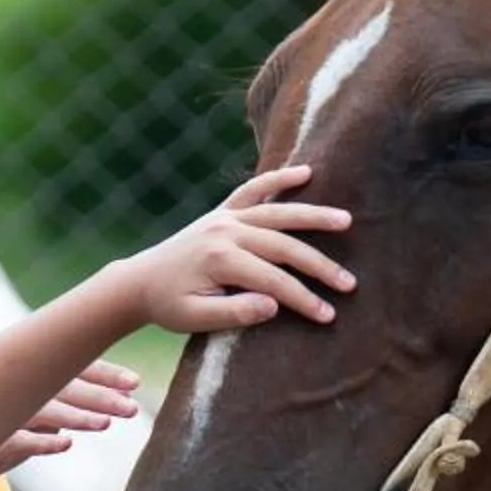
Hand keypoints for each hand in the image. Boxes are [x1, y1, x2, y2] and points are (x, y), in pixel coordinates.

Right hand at [0, 361, 141, 490]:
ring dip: (75, 416)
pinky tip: (65, 444)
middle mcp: (10, 391)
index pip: (68, 367)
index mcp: (24, 380)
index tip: (133, 382)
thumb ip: (58, 407)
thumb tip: (108, 405)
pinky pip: (17, 440)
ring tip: (105, 424)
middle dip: (99, 396)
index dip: (102, 373)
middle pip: (60, 386)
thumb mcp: (27, 421)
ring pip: (41, 409)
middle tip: (131, 407)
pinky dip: (41, 441)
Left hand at [119, 166, 352, 334]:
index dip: (303, 298)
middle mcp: (225, 231)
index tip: (328, 315)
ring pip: (277, 213)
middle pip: (284, 246)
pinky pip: (253, 189)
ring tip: (346, 220)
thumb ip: (234, 313)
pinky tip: (306, 172)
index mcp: (219, 259)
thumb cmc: (169, 305)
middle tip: (349, 283)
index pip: (273, 280)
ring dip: (313, 216)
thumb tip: (273, 305)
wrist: (141, 281)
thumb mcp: (195, 318)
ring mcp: (225, 217)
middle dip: (319, 265)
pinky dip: (278, 179)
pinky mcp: (224, 211)